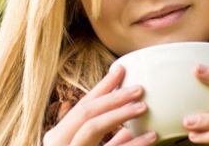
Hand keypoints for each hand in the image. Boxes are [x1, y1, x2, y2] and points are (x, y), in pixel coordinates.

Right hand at [43, 65, 157, 145]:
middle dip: (113, 97)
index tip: (121, 69)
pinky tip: (151, 136)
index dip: (102, 87)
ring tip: (143, 107)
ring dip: (120, 114)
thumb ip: (103, 140)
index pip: (82, 106)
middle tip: (139, 88)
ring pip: (93, 127)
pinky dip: (133, 143)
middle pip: (86, 112)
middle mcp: (59, 143)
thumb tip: (126, 125)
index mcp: (57, 137)